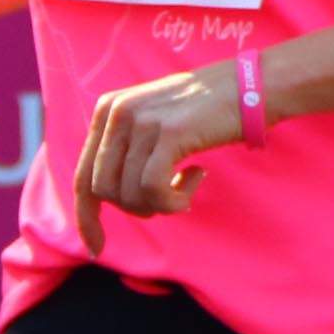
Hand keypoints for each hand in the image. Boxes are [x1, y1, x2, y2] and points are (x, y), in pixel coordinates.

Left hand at [68, 62, 244, 256]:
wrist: (251, 85)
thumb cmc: (208, 110)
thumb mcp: (155, 120)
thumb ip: (127, 147)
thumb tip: (111, 195)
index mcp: (107, 110)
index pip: (81, 177)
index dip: (86, 217)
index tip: (97, 247)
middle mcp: (117, 113)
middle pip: (104, 190)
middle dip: (137, 207)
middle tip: (171, 199)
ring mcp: (142, 121)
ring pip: (129, 193)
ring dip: (161, 204)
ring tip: (188, 186)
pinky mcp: (169, 133)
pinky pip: (153, 188)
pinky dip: (173, 199)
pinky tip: (196, 178)